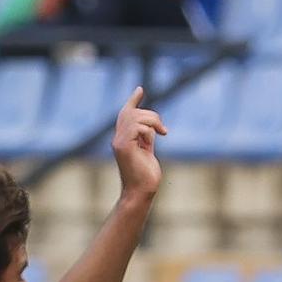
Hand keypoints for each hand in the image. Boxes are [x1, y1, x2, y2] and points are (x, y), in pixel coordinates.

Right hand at [112, 86, 166, 201]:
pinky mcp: (123, 146)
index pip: (126, 114)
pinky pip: (138, 126)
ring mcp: (119, 142)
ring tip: (160, 135)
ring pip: (136, 117)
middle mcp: (117, 139)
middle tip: (163, 131)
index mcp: (123, 139)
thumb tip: (153, 127)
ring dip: (152, 122)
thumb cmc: (146, 177)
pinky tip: (150, 144)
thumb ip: (147, 138)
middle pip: (132, 112)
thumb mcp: (148, 152)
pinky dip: (149, 131)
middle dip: (151, 115)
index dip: (133, 100)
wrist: (141, 192)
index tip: (140, 89)